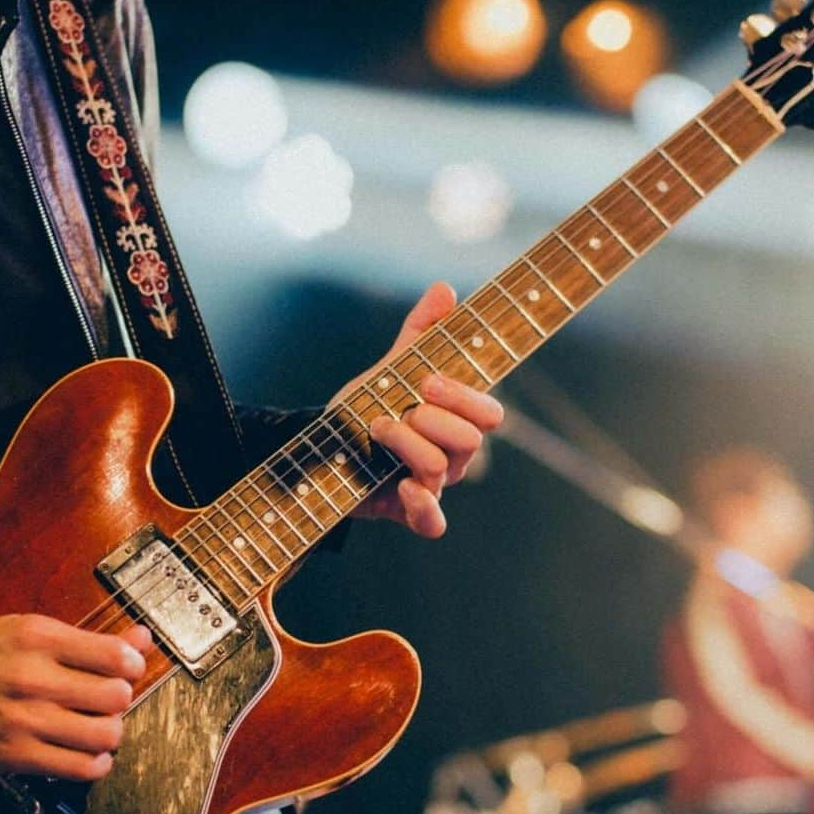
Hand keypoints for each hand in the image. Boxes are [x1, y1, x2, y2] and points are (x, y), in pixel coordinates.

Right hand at [0, 613, 153, 780]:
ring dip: (111, 731)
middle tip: (108, 696)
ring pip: (105, 735)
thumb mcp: (29, 629)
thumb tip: (142, 638)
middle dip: (121, 697)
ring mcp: (22, 720)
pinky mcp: (13, 756)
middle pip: (116, 697)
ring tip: (98, 724)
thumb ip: (89, 640)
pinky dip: (95, 763)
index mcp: (38, 638)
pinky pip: (79, 769)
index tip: (128, 668)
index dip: (133, 664)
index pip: (115, 656)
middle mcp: (32, 678)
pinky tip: (87, 751)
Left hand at [338, 282, 502, 536]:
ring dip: (405, 443)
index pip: (489, 414)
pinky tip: (401, 484)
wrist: (323, 446)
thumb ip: (420, 332)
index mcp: (457, 421)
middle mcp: (451, 457)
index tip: (428, 381)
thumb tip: (444, 289)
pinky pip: (433, 524)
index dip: (465, 397)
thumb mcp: (392, 366)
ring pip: (441, 469)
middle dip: (434, 418)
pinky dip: (422, 505)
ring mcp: (431, 486)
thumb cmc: (368, 406)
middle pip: (470, 441)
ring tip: (377, 428)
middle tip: (404, 404)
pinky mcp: (406, 512)